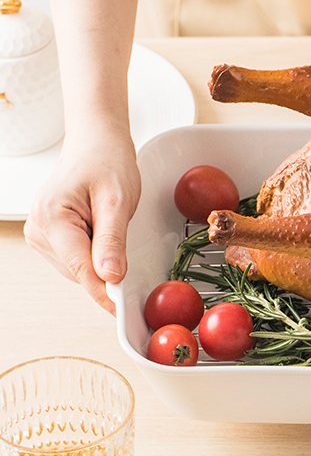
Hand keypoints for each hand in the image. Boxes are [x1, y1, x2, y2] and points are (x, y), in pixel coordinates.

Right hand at [24, 128, 140, 314]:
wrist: (96, 143)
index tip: (120, 311)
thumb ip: (112, 240)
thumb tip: (110, 277)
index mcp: (52, 218)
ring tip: (109, 220)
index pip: (81, 269)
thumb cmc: (107, 162)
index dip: (103, 292)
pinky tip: (101, 227)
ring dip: (100, 258)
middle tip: (125, 237)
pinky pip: (77, 259)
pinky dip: (95, 253)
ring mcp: (41, 234)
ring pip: (78, 268)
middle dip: (106, 268)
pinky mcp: (50, 236)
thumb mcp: (118, 200)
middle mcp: (39, 229)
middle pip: (79, 272)